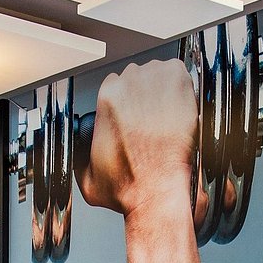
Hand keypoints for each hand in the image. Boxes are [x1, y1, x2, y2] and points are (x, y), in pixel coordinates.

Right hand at [80, 59, 196, 221]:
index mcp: (107, 99)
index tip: (137, 115)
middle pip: (137, 78)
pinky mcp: (177, 83)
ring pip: (159, 74)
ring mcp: (153, 82)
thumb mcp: (88, 178)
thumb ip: (80, 158)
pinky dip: (182, 85)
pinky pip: (179, 72)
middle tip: (156, 119)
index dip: (129, 101)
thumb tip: (81, 154)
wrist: (156, 190)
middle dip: (146, 96)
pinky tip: (182, 106)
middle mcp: (128, 86)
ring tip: (170, 115)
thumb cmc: (129, 185)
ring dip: (164, 90)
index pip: (117, 86)